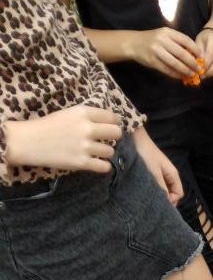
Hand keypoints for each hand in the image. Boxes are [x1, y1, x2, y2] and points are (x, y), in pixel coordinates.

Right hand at [4, 107, 121, 173]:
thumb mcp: (67, 113)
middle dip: (114, 136)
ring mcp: (85, 146)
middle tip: (107, 139)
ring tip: (97, 152)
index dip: (115, 122)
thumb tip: (107, 123)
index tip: (113, 126)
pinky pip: (105, 166)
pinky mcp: (82, 162)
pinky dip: (103, 166)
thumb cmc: (46, 126)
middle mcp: (86, 128)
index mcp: (82, 113)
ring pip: (111, 151)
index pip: (111, 116)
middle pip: (116, 133)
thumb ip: (86, 117)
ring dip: (106, 152)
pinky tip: (97, 163)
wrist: (28, 141)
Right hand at [132, 27, 200, 78]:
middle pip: (182, 53)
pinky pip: (167, 70)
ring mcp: (156, 51)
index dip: (195, 49)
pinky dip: (176, 74)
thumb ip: (176, 42)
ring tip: (192, 74)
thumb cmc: (152, 40)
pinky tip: (181, 76)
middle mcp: (162, 40)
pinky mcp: (153, 61)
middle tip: (199, 69)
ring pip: (175, 63)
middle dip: (192, 62)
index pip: (185, 40)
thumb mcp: (164, 35)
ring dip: (185, 70)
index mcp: (167, 32)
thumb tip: (193, 54)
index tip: (201, 57)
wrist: (134, 43)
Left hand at [132, 128, 183, 204]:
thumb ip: (161, 188)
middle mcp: (168, 175)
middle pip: (171, 193)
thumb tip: (166, 203)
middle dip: (164, 198)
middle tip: (152, 201)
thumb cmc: (145, 153)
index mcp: (173, 174)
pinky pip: (155, 184)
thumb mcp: (154, 173)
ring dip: (156, 193)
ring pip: (163, 189)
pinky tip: (143, 189)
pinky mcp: (152, 172)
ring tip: (146, 195)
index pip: (179, 194)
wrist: (134, 138)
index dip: (172, 201)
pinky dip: (151, 188)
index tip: (160, 202)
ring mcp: (160, 173)